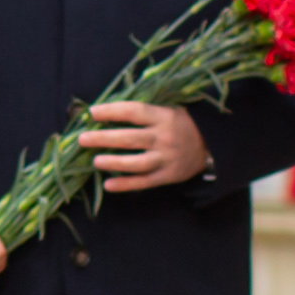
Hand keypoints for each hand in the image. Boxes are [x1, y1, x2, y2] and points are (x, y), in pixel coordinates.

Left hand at [83, 100, 212, 194]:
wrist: (212, 145)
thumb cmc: (182, 124)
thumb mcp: (169, 109)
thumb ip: (144, 111)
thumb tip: (108, 111)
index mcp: (164, 116)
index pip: (133, 112)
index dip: (111, 111)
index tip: (92, 112)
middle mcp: (164, 138)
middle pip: (130, 138)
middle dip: (103, 139)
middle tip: (82, 139)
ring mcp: (166, 159)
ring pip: (136, 163)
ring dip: (113, 163)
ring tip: (95, 161)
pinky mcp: (168, 176)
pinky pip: (144, 182)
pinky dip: (126, 185)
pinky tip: (108, 185)